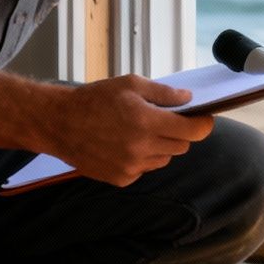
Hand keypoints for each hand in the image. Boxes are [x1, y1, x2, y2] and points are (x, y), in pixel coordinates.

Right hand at [39, 75, 214, 186]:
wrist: (59, 123)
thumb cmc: (94, 99)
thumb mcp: (130, 84)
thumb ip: (163, 93)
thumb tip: (187, 100)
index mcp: (146, 122)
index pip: (192, 131)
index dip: (203, 125)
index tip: (204, 119)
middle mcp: (141, 148)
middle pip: (181, 146)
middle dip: (179, 132)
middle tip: (165, 120)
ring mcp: (131, 167)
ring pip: (164, 159)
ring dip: (160, 146)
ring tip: (139, 131)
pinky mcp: (121, 178)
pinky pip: (144, 169)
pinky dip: (142, 158)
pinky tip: (124, 144)